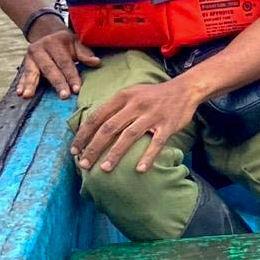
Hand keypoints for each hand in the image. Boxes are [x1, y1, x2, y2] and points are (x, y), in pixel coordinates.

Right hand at [18, 22, 100, 99]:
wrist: (49, 36)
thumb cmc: (67, 44)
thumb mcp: (77, 43)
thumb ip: (85, 53)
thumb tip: (96, 62)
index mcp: (54, 43)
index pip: (65, 62)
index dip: (71, 76)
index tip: (77, 89)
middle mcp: (39, 49)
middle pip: (49, 69)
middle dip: (57, 83)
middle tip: (64, 96)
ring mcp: (29, 57)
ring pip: (31, 72)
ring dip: (31, 85)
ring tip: (28, 96)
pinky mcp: (25, 64)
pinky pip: (22, 75)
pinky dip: (22, 84)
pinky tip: (20, 93)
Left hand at [72, 77, 200, 173]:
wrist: (185, 89)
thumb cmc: (154, 95)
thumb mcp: (131, 93)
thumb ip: (114, 107)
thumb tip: (91, 126)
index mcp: (123, 97)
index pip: (97, 117)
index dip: (83, 135)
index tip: (74, 150)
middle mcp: (136, 105)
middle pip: (109, 128)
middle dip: (94, 147)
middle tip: (84, 164)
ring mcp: (152, 115)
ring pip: (129, 136)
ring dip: (115, 154)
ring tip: (105, 169)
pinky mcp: (168, 125)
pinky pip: (156, 143)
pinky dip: (148, 157)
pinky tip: (140, 169)